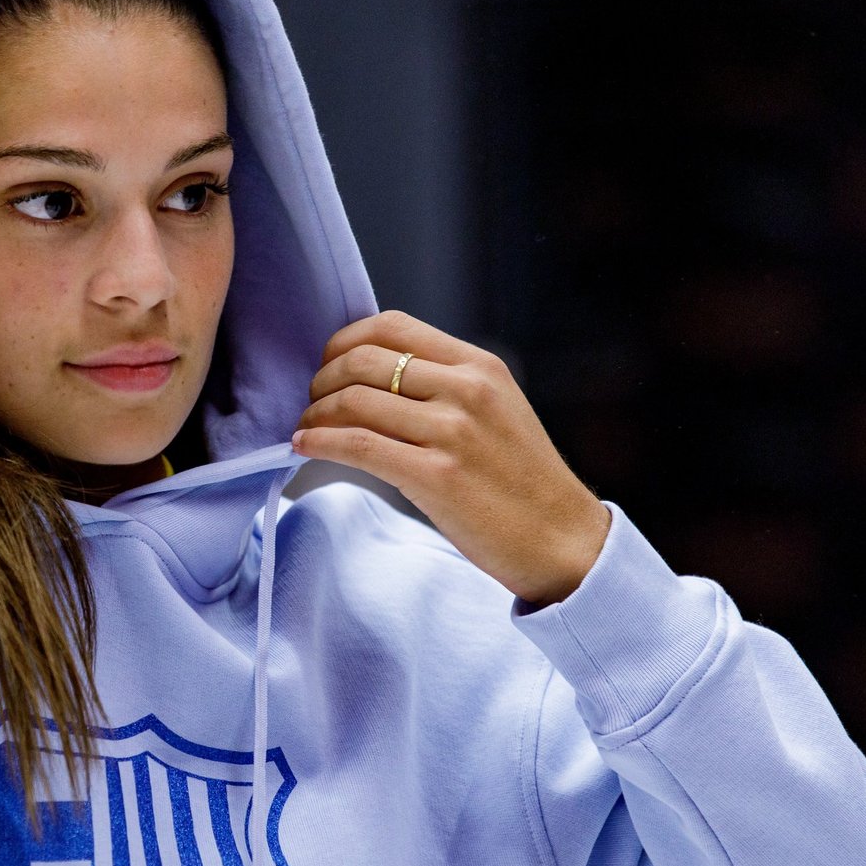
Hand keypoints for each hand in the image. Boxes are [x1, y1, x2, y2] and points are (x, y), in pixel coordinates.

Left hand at [292, 310, 609, 607]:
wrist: (561, 539)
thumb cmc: (520, 482)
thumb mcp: (496, 411)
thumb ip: (444, 387)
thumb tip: (370, 378)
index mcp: (480, 366)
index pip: (393, 326)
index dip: (344, 341)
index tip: (327, 365)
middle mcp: (466, 389)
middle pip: (364, 361)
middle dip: (322, 380)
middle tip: (311, 404)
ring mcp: (452, 431)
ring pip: (353, 401)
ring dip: (315, 415)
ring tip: (307, 430)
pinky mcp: (436, 475)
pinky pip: (358, 446)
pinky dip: (319, 443)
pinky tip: (304, 448)